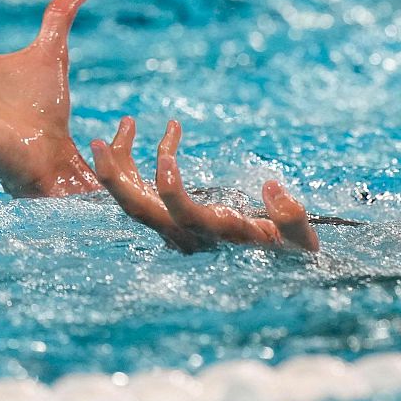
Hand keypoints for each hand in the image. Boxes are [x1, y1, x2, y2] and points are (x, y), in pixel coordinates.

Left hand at [90, 117, 319, 252]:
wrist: (275, 271)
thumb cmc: (291, 254)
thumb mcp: (302, 242)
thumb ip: (291, 218)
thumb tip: (272, 187)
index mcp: (216, 236)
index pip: (184, 216)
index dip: (170, 191)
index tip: (166, 160)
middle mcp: (188, 236)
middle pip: (140, 211)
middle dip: (116, 179)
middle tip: (97, 142)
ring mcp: (176, 228)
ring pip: (136, 199)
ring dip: (120, 166)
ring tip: (117, 128)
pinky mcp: (175, 219)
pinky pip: (148, 191)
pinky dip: (145, 164)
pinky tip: (165, 131)